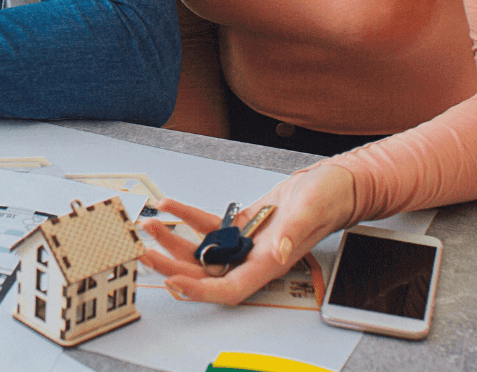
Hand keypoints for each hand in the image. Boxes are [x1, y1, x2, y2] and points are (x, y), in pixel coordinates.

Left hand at [138, 163, 356, 304]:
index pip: (230, 288)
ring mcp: (246, 244)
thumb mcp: (312, 209)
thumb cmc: (328, 198)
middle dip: (172, 267)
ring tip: (150, 226)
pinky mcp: (242, 227)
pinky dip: (187, 218)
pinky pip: (209, 227)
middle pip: (206, 274)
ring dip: (174, 242)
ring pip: (202, 252)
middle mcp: (254, 258)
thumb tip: (277, 253)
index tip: (174, 283)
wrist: (333, 185)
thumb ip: (294, 232)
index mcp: (270, 263)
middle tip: (143, 253)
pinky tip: (170, 206)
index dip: (200, 291)